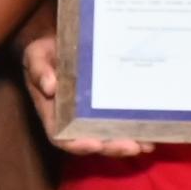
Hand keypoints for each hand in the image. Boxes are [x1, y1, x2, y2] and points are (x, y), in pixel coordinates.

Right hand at [19, 35, 153, 158]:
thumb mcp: (36, 55)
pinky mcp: (107, 107)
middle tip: (132, 146)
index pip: (62, 136)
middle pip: (92, 142)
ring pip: (110, 137)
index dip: (78, 144)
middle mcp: (73, 120)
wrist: (61, 42)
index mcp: (53, 112)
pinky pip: (122, 122)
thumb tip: (49, 86)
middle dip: (112, 147)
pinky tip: (154, 131)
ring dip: (128, 144)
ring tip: (148, 144)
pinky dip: (137, 130)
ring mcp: (91, 116)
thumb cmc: (45, 51)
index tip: (95, 145)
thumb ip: (39, 70)